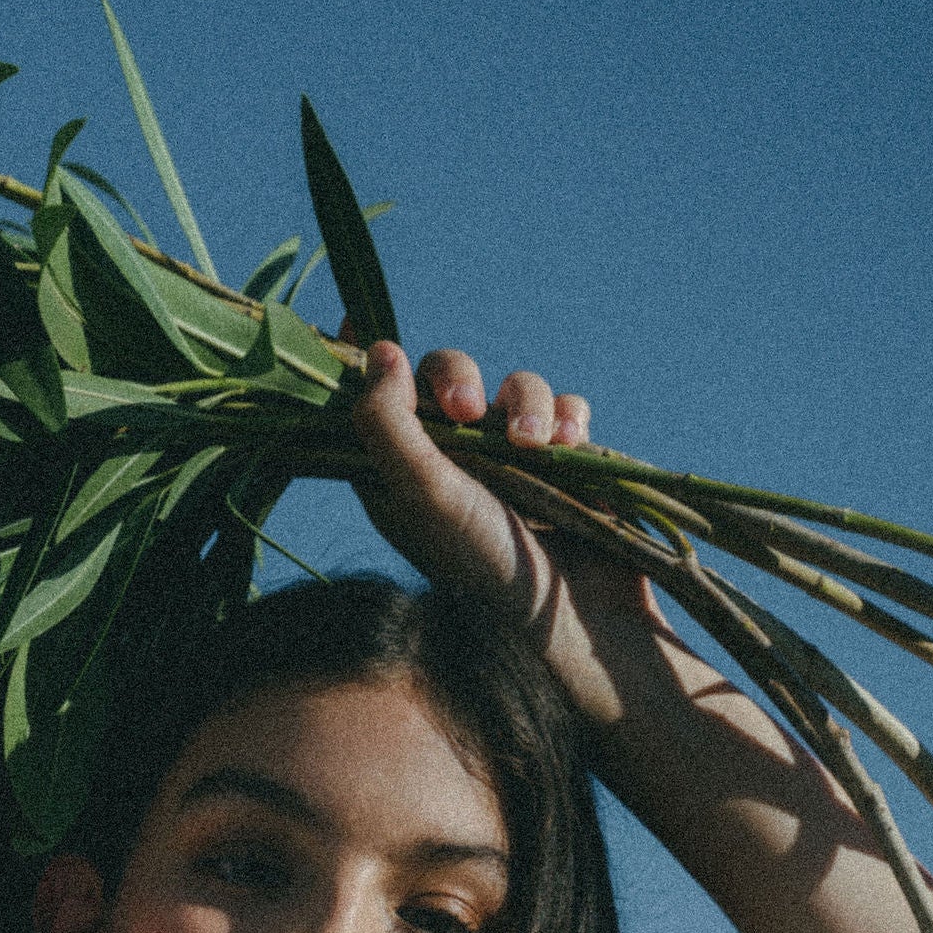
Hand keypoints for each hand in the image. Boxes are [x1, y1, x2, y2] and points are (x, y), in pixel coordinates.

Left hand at [351, 339, 666, 734]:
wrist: (579, 615)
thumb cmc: (488, 565)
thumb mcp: (424, 496)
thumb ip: (389, 425)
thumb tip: (377, 351)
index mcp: (398, 477)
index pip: (368, 402)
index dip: (361, 360)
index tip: (353, 318)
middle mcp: (448, 465)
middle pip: (441, 375)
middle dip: (456, 376)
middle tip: (464, 408)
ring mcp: (508, 463)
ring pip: (510, 386)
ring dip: (526, 402)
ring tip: (536, 446)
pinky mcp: (561, 464)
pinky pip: (561, 408)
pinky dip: (566, 418)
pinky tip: (568, 446)